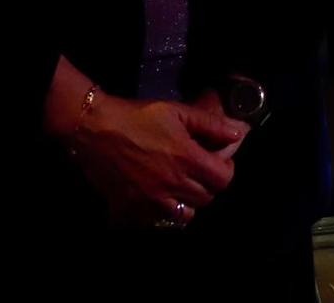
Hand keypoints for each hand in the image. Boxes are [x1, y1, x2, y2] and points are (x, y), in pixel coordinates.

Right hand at [69, 90, 249, 227]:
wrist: (95, 128)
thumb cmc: (137, 116)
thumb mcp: (177, 111)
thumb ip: (211, 124)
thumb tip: (238, 133)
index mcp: (187, 160)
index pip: (224, 179)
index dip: (226, 170)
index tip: (218, 162)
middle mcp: (173, 185)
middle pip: (207, 198)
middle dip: (208, 184)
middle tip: (199, 171)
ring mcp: (152, 201)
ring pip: (185, 214)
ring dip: (188, 202)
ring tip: (180, 187)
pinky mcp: (132, 209)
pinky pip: (157, 221)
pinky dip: (162, 213)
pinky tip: (158, 197)